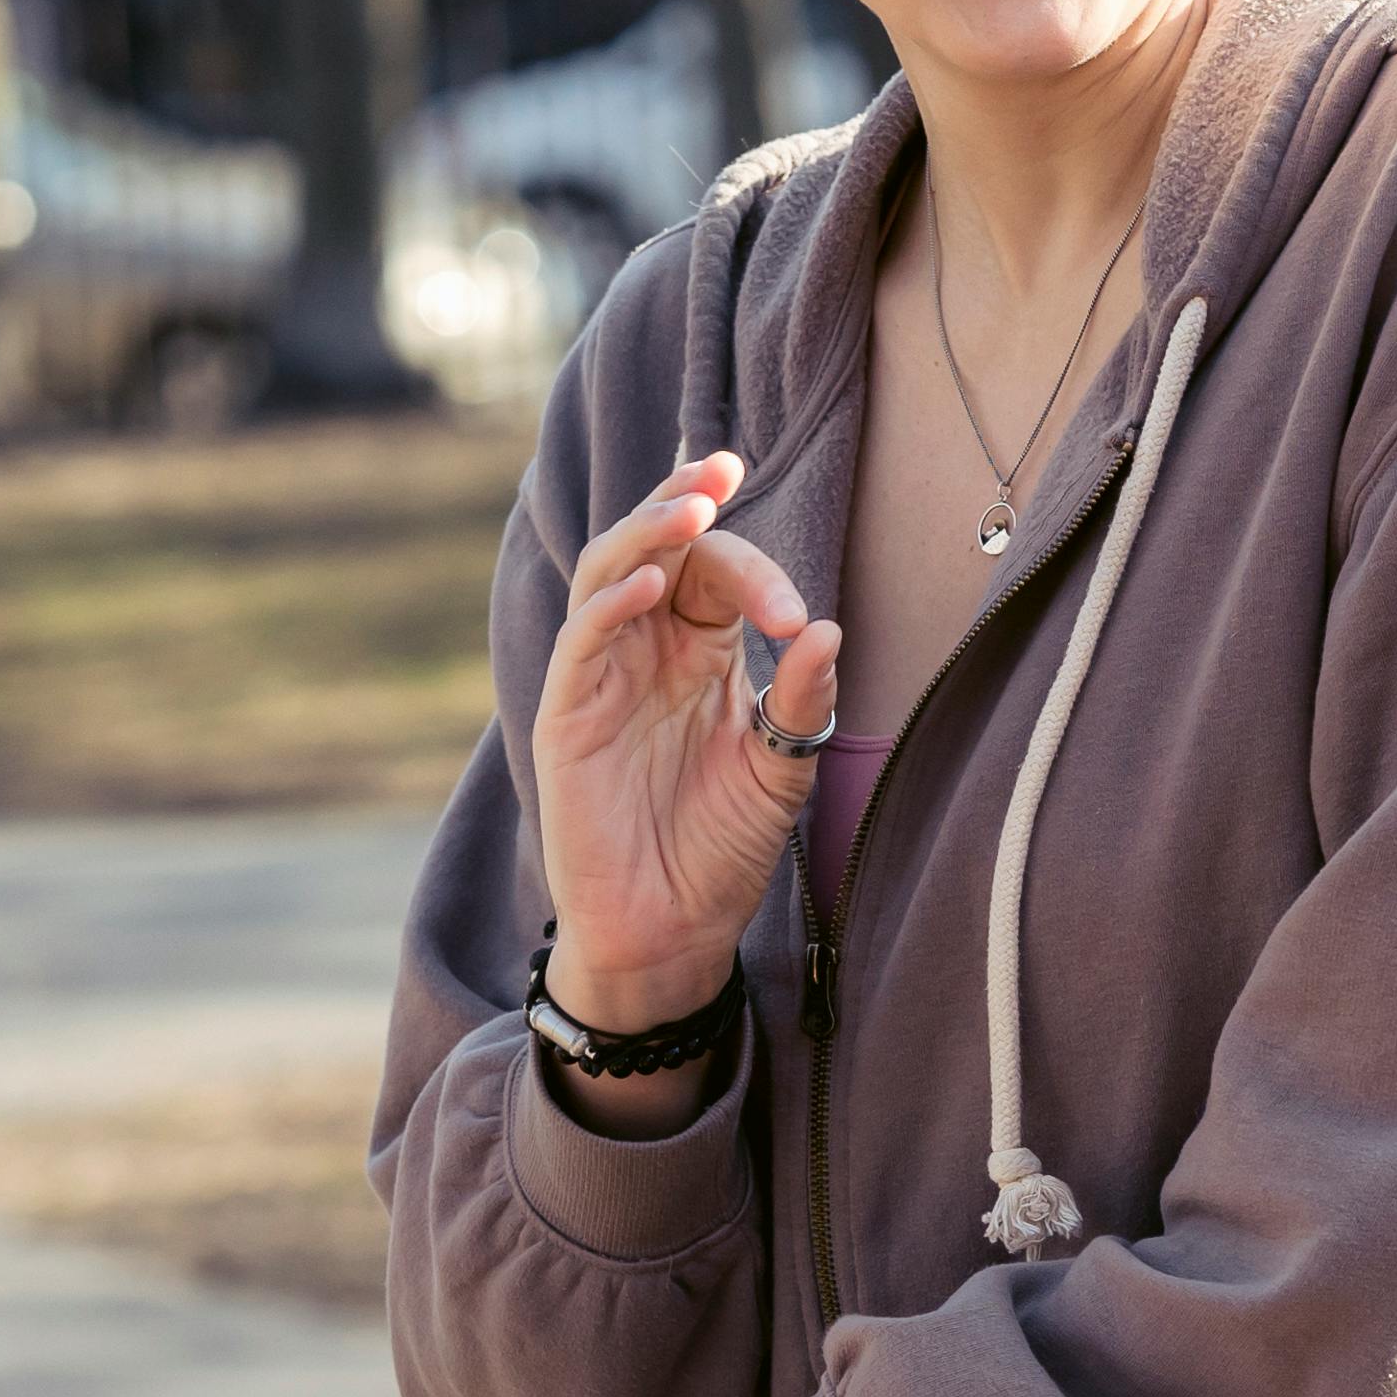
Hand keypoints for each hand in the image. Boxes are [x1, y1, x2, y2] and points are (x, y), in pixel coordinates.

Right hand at [534, 449, 838, 1029]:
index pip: (716, 571)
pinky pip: (581, 642)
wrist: (673, 930)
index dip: (756, 571)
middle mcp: (646, 648)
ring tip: (688, 506)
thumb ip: (803, 701)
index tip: (795, 618)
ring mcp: (600, 675)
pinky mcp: (566, 714)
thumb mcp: (781, 770)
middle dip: (684, 498)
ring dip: (645, 532)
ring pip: (607, 571)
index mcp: (699, 649)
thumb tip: (829, 629)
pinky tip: (647, 586)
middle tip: (721, 466)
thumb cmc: (721, 849)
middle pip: (655, 546)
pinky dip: (610, 604)